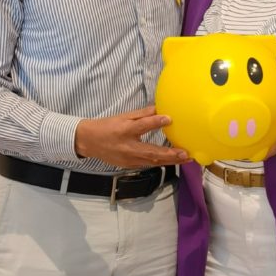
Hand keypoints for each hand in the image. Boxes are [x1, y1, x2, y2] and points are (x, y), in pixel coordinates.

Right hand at [74, 105, 188, 167]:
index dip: (155, 122)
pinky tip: (173, 161)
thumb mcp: (123, 116)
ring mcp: (129, 159)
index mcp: (124, 131)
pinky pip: (149, 165)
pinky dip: (161, 163)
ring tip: (186, 158)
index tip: (169, 118)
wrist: (89, 142)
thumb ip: (142, 114)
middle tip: (185, 153)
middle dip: (170, 154)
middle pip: (151, 152)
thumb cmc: (107, 127)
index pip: (142, 126)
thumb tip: (159, 109)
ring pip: (153, 162)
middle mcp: (128, 147)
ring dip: (170, 161)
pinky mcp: (130, 166)